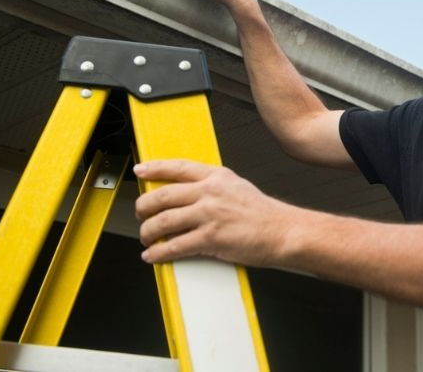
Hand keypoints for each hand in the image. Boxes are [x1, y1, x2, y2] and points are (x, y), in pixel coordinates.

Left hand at [134, 159, 292, 265]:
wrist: (282, 231)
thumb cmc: (262, 213)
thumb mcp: (237, 186)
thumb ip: (213, 185)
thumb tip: (188, 192)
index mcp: (216, 177)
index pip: (178, 167)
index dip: (155, 168)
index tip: (140, 170)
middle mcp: (210, 192)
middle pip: (163, 196)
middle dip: (143, 207)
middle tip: (140, 215)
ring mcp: (210, 215)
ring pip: (163, 221)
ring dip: (148, 232)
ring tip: (146, 238)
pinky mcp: (211, 238)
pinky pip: (175, 246)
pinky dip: (159, 253)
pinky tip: (153, 255)